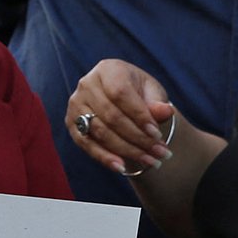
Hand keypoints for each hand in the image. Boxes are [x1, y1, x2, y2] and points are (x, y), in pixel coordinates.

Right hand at [67, 60, 174, 175]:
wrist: (122, 101)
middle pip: (111, 116)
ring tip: (150, 161)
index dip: (139, 115)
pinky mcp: (72, 123)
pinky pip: (87, 144)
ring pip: (101, 133)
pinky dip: (105, 158)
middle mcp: (87, 84)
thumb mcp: (152, 93)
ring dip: (127, 151)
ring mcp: (76, 104)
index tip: (157, 134)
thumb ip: (158, 103)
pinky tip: (122, 167)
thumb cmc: (139, 94)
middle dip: (138, 138)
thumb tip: (166, 111)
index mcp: (108, 69)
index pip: (120, 93)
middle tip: (160, 153)